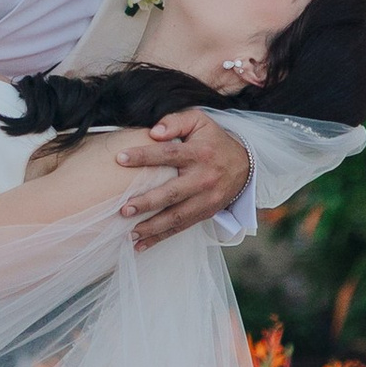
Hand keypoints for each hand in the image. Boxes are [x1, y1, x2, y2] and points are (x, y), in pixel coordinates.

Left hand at [113, 109, 250, 247]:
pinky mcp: (205, 214)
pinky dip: (161, 238)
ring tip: (129, 232)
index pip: (169, 154)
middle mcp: (203, 179)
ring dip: (152, 227)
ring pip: (177, 217)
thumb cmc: (213, 140)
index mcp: (199, 154)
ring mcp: (206, 200)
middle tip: (124, 209)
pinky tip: (141, 245)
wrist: (245, 164)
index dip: (144, 156)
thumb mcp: (199, 121)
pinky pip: (181, 228)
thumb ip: (175, 122)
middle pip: (172, 193)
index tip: (120, 158)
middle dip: (147, 203)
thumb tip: (154, 132)